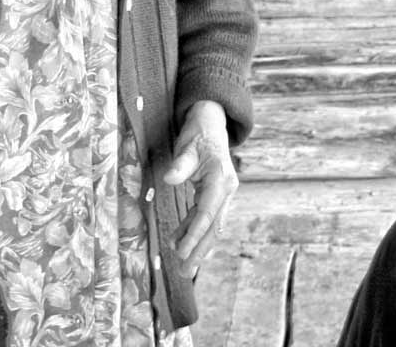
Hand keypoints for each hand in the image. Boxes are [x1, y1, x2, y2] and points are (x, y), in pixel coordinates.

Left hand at [162, 100, 237, 275]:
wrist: (211, 122)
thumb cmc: (198, 132)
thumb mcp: (188, 145)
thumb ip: (181, 164)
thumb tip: (169, 179)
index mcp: (221, 180)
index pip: (206, 213)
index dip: (194, 234)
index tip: (182, 252)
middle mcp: (226, 190)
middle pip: (212, 226)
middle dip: (199, 251)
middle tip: (185, 273)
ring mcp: (222, 194)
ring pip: (210, 225)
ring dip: (197, 246)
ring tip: (184, 267)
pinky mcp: (214, 194)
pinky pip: (203, 217)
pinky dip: (192, 230)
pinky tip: (178, 241)